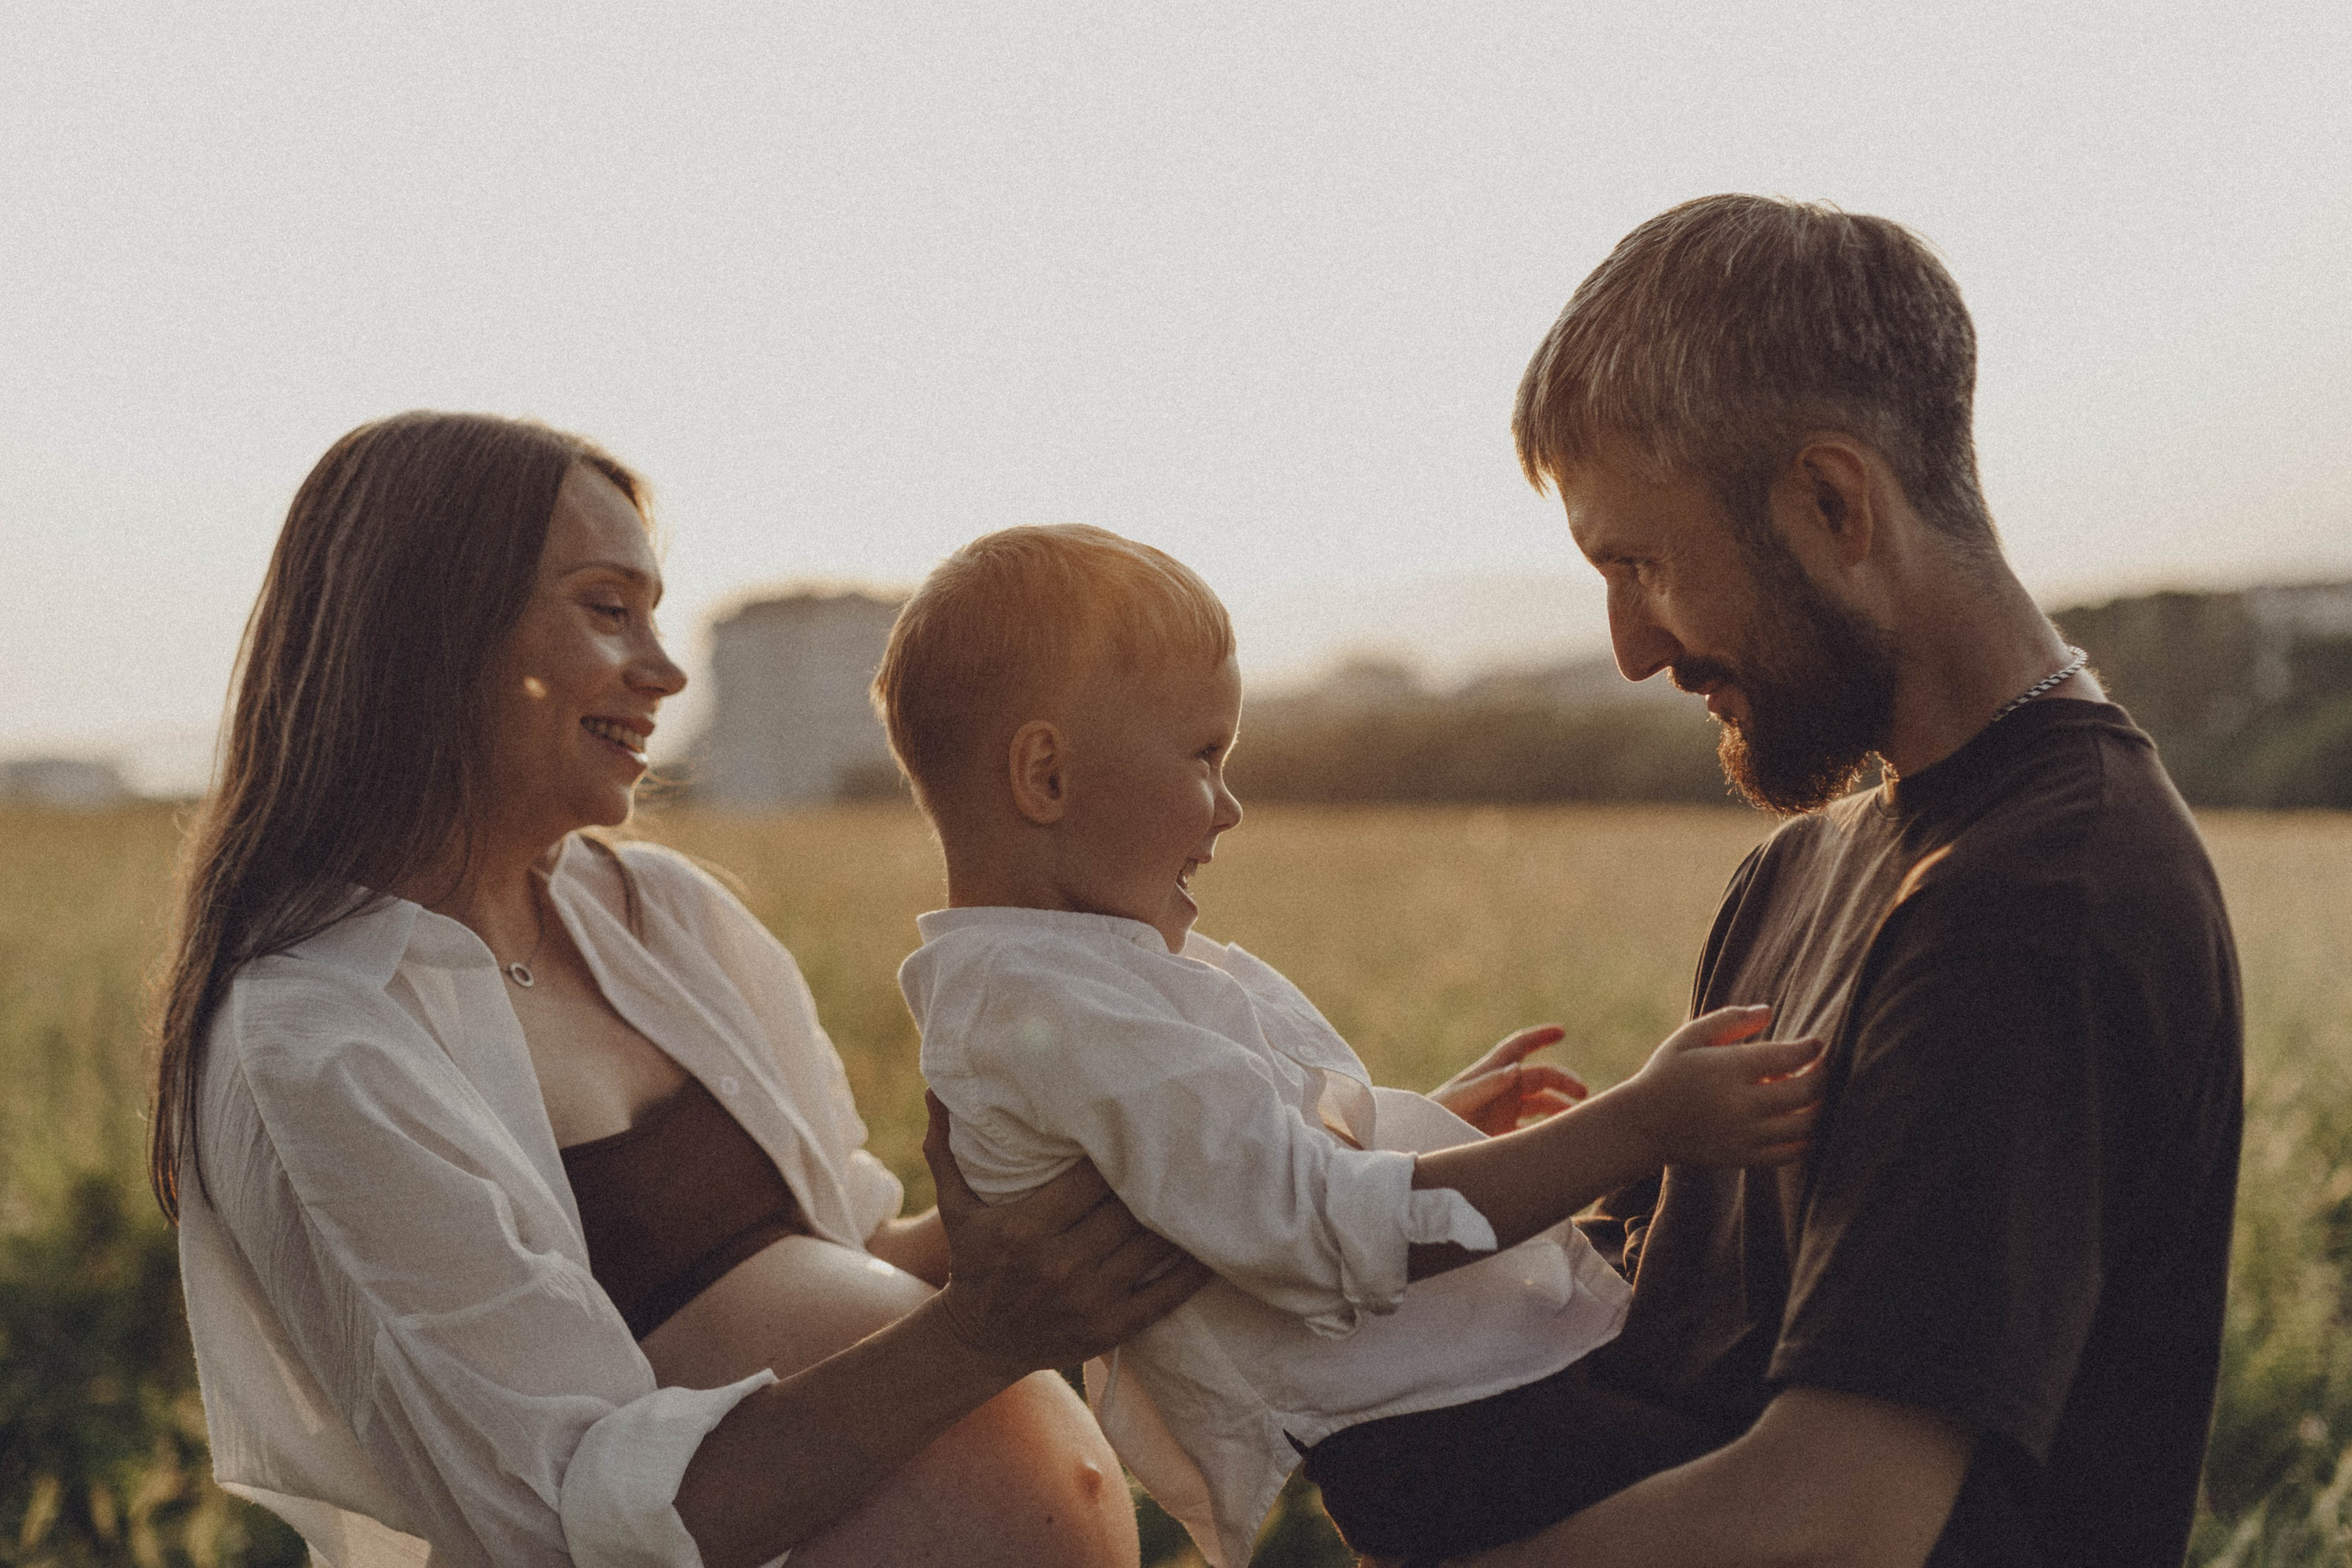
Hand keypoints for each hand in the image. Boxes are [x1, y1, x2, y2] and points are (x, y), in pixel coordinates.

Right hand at [922, 1092, 1212, 1378]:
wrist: (978, 1342)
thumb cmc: (973, 1262)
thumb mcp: (955, 1208)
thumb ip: (946, 1148)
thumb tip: (935, 1086)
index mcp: (1025, 1229)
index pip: (1090, 1179)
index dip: (1122, 1150)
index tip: (1148, 1121)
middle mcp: (1058, 1264)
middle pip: (1126, 1210)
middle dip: (1158, 1178)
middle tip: (1191, 1144)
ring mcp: (1088, 1299)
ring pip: (1150, 1246)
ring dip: (1182, 1217)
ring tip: (1211, 1182)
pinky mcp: (1110, 1328)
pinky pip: (1164, 1295)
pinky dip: (1195, 1271)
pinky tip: (1218, 1242)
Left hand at [1430, 1024, 1588, 1134]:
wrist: (1422, 1141)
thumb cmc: (1435, 1116)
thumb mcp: (1460, 1099)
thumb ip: (1487, 1084)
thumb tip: (1518, 1069)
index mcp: (1491, 1071)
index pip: (1519, 1047)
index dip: (1540, 1036)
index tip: (1562, 1031)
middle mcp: (1502, 1088)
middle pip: (1541, 1076)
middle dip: (1564, 1081)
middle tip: (1583, 1094)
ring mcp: (1505, 1111)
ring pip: (1543, 1103)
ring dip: (1562, 1107)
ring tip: (1579, 1119)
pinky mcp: (1503, 1133)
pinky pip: (1534, 1129)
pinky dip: (1549, 1132)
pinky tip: (1562, 1139)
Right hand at [1619, 1005, 1822, 1167]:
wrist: (1642, 1125)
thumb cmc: (1667, 1074)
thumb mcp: (1690, 1037)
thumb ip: (1730, 1020)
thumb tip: (1769, 1011)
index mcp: (1727, 1069)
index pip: (1788, 1057)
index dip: (1810, 1049)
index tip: (1816, 1044)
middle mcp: (1739, 1104)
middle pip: (1803, 1092)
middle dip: (1821, 1077)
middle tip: (1819, 1068)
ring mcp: (1743, 1135)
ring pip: (1803, 1124)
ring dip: (1817, 1107)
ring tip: (1811, 1095)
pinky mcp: (1743, 1157)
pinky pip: (1789, 1152)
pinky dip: (1805, 1139)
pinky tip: (1799, 1123)